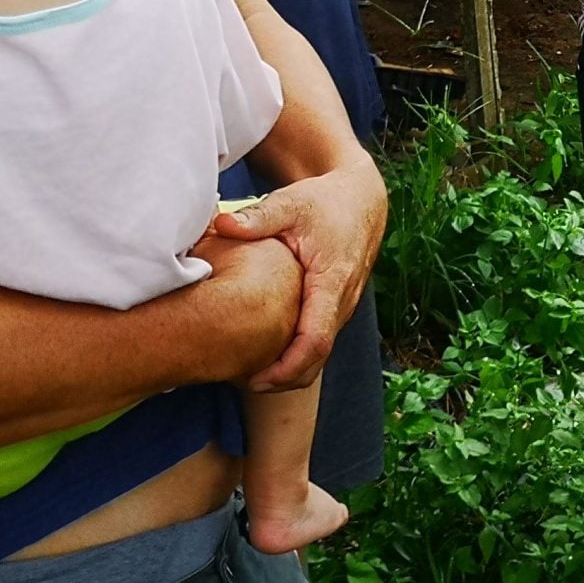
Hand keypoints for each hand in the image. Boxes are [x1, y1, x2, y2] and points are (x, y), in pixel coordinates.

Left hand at [207, 161, 387, 391]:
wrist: (361, 200)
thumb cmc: (325, 202)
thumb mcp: (291, 203)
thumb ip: (257, 217)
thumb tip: (222, 224)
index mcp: (333, 281)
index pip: (316, 340)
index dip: (287, 367)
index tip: (256, 379)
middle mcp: (343, 301)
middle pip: (317, 359)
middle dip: (282, 379)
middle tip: (239, 382)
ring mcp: (343, 307)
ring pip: (319, 354)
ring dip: (288, 369)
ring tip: (245, 373)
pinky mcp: (336, 307)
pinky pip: (318, 340)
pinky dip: (294, 355)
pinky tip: (263, 351)